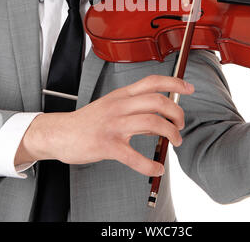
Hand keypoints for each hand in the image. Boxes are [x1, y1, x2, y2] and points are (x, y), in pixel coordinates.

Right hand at [17, 75, 193, 176]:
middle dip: (176, 113)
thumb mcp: (112, 106)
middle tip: (181, 124)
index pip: (152, 81)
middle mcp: (119, 105)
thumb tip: (161, 117)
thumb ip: (135, 108)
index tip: (188, 88)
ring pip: (151, 122)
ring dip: (170, 133)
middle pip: (157, 101)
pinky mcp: (107, 145)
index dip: (174, 82)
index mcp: (122, 95)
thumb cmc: (89, 120)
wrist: (60, 133)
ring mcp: (113, 124)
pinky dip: (150, 164)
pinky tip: (157, 168)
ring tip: (175, 141)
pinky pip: (134, 156)